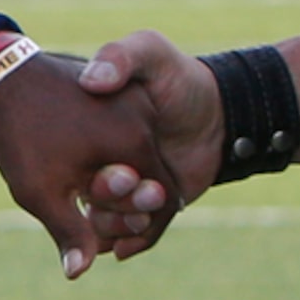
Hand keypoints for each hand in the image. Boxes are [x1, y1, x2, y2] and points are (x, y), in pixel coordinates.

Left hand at [0, 52, 183, 278]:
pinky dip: (120, 155)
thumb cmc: (22, 134)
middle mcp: (142, 116)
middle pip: (156, 174)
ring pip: (144, 153)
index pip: (164, 196)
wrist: (4, 76)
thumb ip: (70, 233)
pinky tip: (91, 171)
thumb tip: (77, 274)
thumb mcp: (40, 190)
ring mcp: (133, 98)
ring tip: (92, 196)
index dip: (145, 224)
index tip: (120, 242)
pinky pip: (132, 132)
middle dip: (133, 203)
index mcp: (134, 141)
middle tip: (101, 218)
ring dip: (127, 179)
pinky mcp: (122, 89)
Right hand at [77, 30, 224, 255]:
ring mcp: (126, 187)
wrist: (218, 107)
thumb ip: (121, 56)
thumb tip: (92, 80)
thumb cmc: (178, 78)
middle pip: (97, 199)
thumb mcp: (148, 51)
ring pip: (111, 223)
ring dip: (121, 228)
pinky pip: (135, 233)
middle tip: (140, 190)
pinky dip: (131, 242)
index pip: (81, 167)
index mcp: (94, 134)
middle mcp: (104, 162)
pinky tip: (127, 248)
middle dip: (113, 205)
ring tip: (145, 214)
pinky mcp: (151, 206)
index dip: (100, 180)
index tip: (122, 172)